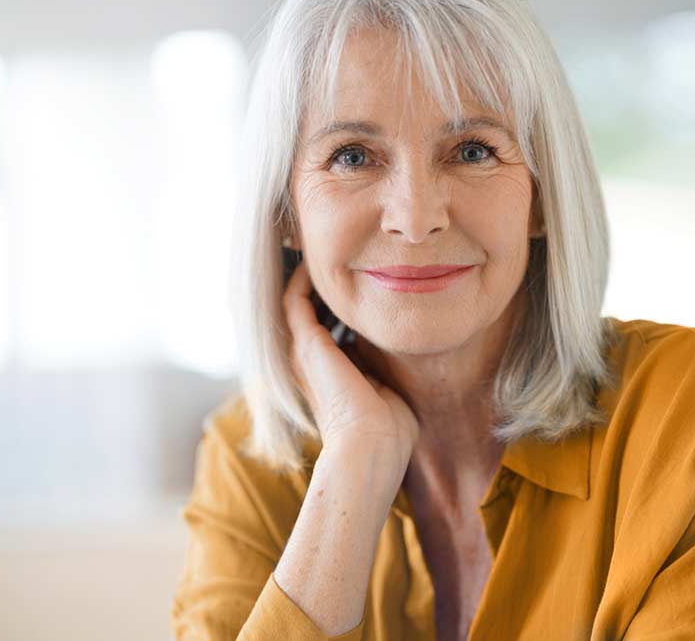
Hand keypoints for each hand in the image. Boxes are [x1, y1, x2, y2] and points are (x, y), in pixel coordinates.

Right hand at [282, 261, 418, 467]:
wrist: (372, 447)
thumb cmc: (389, 427)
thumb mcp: (386, 381)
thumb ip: (383, 359)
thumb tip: (402, 338)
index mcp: (324, 369)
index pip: (322, 322)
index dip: (333, 297)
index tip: (355, 271)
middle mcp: (307, 358)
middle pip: (303, 307)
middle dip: (319, 280)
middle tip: (337, 252)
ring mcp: (303, 351)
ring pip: (293, 299)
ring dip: (307, 274)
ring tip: (325, 248)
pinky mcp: (306, 344)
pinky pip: (294, 298)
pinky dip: (303, 277)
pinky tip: (321, 260)